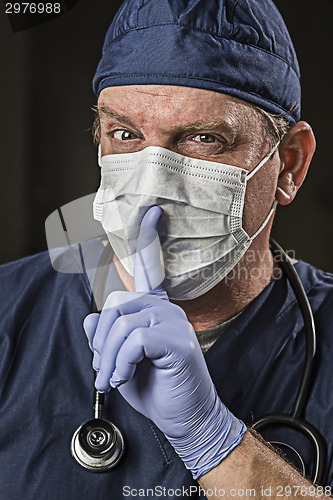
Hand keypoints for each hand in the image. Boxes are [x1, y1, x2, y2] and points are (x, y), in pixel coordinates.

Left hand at [83, 206, 245, 477]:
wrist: (185, 416)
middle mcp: (167, 308)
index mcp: (155, 309)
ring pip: (121, 324)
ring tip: (115, 378)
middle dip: (102, 340)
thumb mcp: (120, 360)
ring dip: (109, 358)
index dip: (148, 238)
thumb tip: (91, 317)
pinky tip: (127, 377)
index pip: (151, 267)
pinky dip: (122, 362)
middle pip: (115, 304)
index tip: (151, 211)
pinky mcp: (177, 340)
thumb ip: (106, 335)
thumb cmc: (156, 387)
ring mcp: (174, 322)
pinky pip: (134, 339)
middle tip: (105, 368)